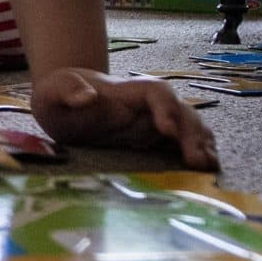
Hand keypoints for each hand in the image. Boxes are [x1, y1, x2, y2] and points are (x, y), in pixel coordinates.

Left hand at [29, 68, 219, 168]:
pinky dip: (198, 151)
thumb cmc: (58, 94)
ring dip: (201, 143)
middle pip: (180, 111)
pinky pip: (183, 142)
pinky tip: (206, 169)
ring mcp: (153, 121)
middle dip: (192, 134)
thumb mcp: (53, 90)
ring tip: (208, 167)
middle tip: (197, 161)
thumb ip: (67, 90)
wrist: (62, 102)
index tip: (165, 130)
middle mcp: (147, 104)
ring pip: (188, 126)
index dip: (165, 108)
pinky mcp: (153, 139)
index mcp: (126, 90)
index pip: (156, 92)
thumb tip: (88, 97)